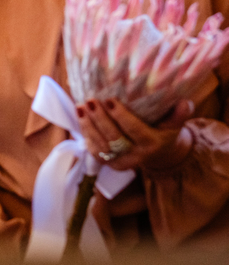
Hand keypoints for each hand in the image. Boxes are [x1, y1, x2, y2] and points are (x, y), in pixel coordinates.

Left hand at [76, 98, 195, 171]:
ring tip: (80, 106)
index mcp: (152, 145)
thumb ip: (178, 114)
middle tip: (90, 100)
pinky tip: (81, 119)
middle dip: (100, 119)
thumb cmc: (165, 132)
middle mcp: (136, 156)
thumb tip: (185, 103)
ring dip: (88, 126)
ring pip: (101, 146)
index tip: (109, 100)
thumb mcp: (174, 124)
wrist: (159, 154)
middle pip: (114, 138)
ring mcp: (122, 162)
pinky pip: (95, 151)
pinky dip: (86, 135)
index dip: (121, 116)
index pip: (134, 131)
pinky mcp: (110, 164)